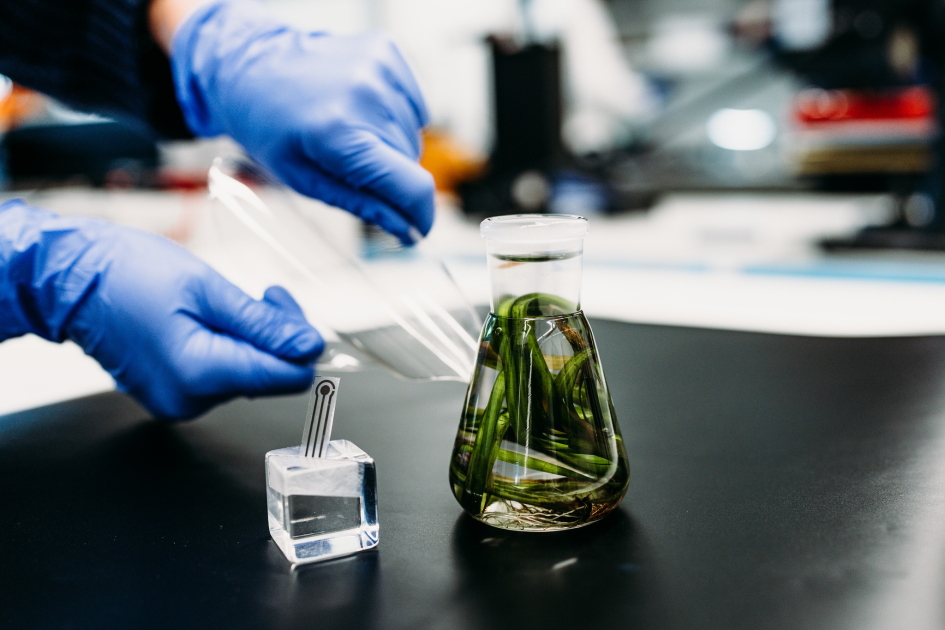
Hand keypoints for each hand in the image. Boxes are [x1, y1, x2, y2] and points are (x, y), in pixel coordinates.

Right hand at [0, 201, 323, 418]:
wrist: (70, 281)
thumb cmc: (130, 274)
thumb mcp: (208, 288)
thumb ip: (263, 324)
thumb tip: (310, 346)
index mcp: (201, 375)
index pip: (287, 378)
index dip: (299, 344)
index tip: (284, 307)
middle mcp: (192, 401)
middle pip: (270, 378)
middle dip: (276, 336)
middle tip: (262, 294)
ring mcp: (181, 403)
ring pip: (248, 377)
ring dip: (252, 339)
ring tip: (226, 303)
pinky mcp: (174, 396)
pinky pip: (222, 377)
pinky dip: (229, 348)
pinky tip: (210, 321)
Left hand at [161, 0, 433, 243]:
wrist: (250, 67)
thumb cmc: (270, 128)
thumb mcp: (305, 180)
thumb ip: (363, 206)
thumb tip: (409, 231)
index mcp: (338, 133)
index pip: (412, 185)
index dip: (422, 214)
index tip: (419, 229)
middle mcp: (364, 94)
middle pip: (412, 161)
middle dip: (390, 174)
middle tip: (350, 163)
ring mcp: (377, 67)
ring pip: (414, 133)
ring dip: (390, 142)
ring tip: (350, 130)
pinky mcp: (386, 50)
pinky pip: (413, 103)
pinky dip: (395, 114)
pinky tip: (362, 109)